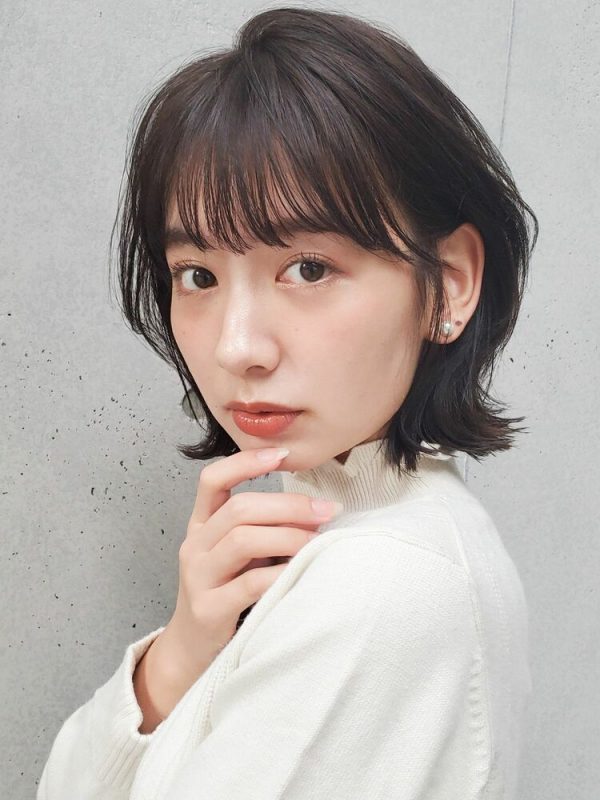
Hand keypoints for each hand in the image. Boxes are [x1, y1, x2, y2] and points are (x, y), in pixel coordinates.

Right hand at [134, 447, 342, 729]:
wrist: (193, 650)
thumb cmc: (227, 594)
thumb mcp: (237, 555)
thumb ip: (262, 529)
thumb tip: (318, 507)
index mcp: (201, 525)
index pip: (212, 480)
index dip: (245, 463)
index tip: (283, 454)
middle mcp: (195, 546)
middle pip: (240, 509)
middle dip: (289, 505)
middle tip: (326, 510)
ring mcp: (198, 577)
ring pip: (243, 539)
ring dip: (289, 535)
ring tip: (318, 540)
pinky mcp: (209, 610)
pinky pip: (250, 583)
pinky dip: (282, 573)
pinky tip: (302, 571)